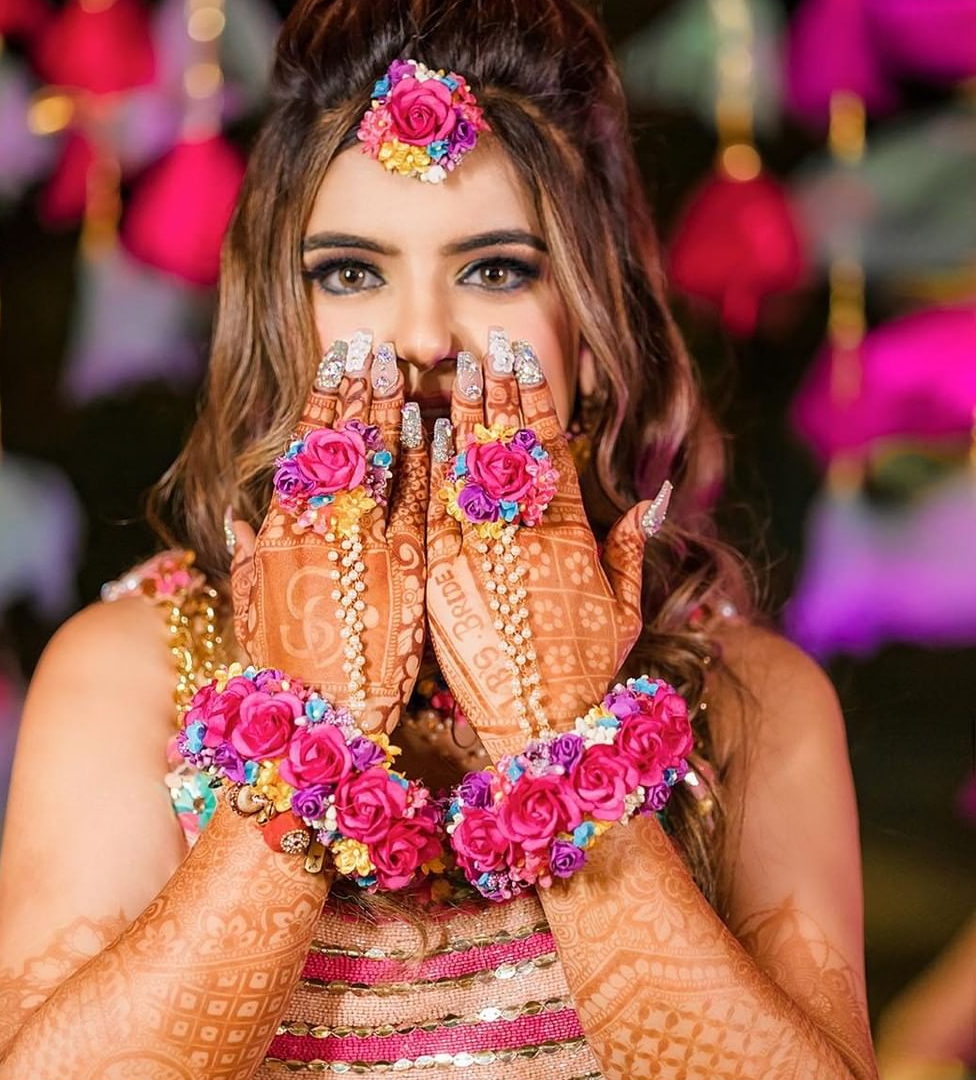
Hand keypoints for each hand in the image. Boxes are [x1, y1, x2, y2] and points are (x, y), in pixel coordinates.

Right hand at [230, 335, 428, 734]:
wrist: (325, 734)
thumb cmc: (286, 681)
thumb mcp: (252, 616)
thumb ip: (247, 561)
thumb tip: (238, 516)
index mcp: (282, 543)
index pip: (305, 455)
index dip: (322, 405)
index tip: (336, 364)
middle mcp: (324, 538)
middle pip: (345, 448)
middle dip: (360, 392)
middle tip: (374, 346)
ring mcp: (369, 554)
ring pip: (382, 467)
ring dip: (393, 412)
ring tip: (401, 367)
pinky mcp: (410, 579)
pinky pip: (419, 509)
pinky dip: (426, 467)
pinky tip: (434, 428)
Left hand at [425, 331, 667, 758]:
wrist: (538, 733)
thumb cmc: (584, 677)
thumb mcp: (624, 612)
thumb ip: (633, 550)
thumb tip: (656, 496)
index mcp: (567, 539)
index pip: (548, 451)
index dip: (536, 400)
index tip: (524, 358)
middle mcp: (521, 539)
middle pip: (504, 448)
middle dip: (495, 392)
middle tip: (485, 346)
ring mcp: (476, 557)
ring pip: (464, 470)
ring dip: (460, 414)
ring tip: (454, 370)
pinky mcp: (437, 582)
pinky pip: (429, 512)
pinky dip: (427, 470)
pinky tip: (423, 429)